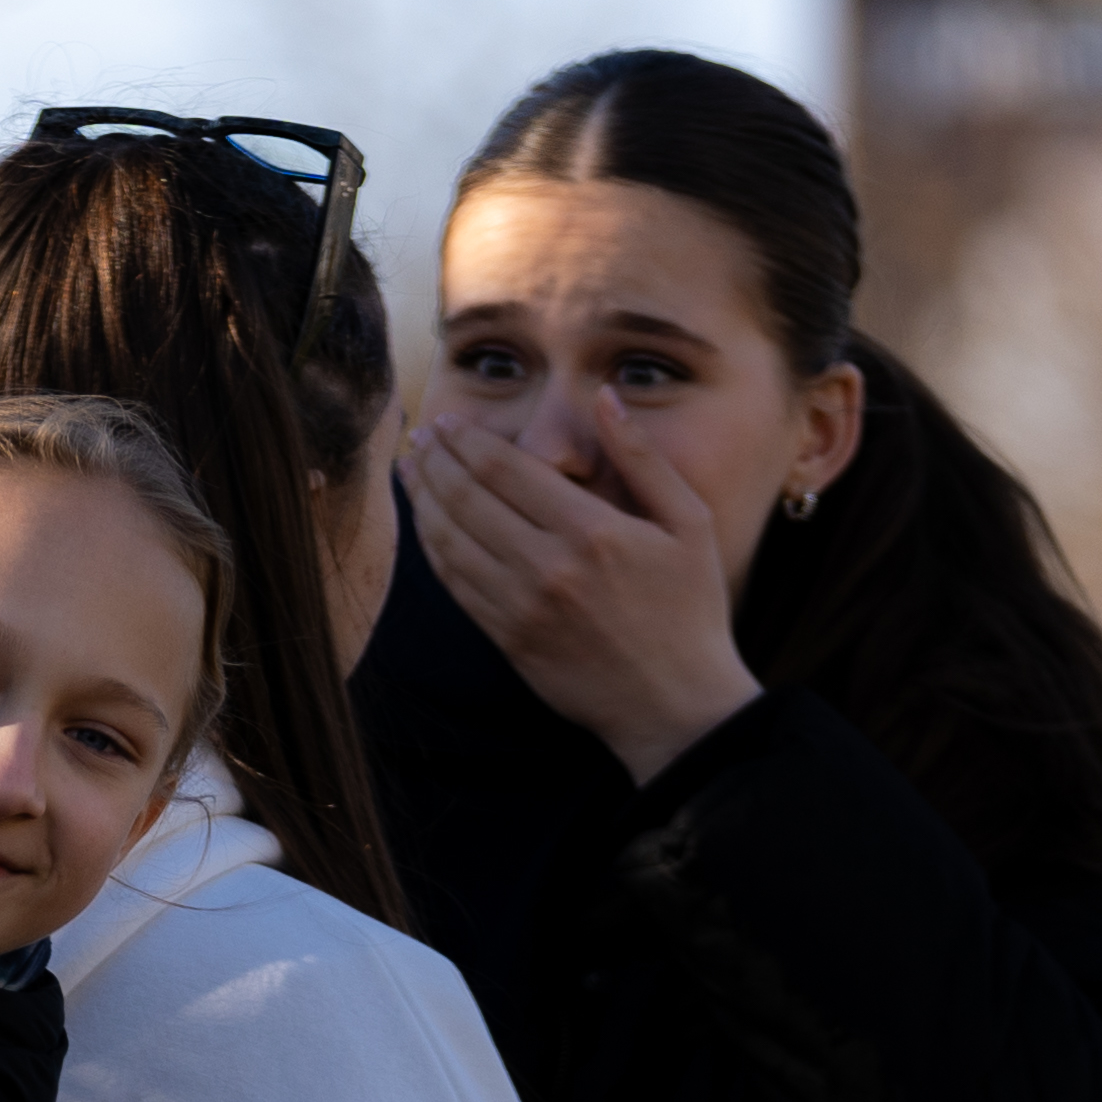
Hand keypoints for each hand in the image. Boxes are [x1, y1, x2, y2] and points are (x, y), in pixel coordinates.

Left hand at [400, 402, 766, 784]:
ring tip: (410, 473)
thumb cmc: (691, 610)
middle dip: (435, 462)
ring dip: (424, 502)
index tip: (446, 424)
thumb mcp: (690, 523)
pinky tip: (427, 527)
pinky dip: (434, 550)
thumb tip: (605, 397)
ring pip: (451, 542)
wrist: (675, 705)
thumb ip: (643, 458)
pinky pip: (456, 585)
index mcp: (591, 530)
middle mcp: (548, 566)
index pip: (506, 471)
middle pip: (468, 500)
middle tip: (418, 439)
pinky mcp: (508, 639)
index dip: (467, 442)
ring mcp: (521, 607)